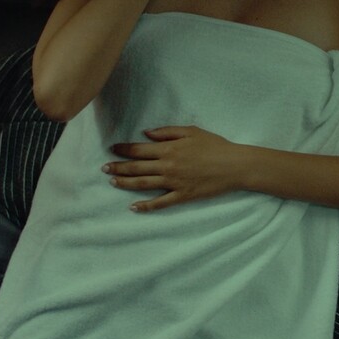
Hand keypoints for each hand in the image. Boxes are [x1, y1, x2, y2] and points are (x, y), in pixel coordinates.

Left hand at [105, 125, 248, 210]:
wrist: (234, 165)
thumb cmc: (214, 145)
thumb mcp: (191, 131)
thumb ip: (167, 132)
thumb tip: (146, 134)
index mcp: (169, 149)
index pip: (139, 149)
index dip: (123, 149)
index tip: (112, 149)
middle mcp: (167, 166)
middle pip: (136, 167)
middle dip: (118, 167)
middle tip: (104, 168)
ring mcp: (174, 183)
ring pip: (143, 184)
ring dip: (125, 183)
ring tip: (112, 182)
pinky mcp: (182, 196)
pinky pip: (160, 203)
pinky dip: (145, 206)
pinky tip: (133, 207)